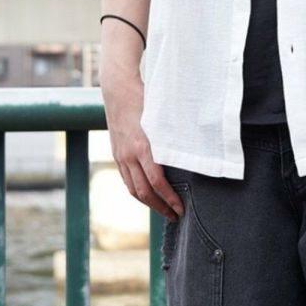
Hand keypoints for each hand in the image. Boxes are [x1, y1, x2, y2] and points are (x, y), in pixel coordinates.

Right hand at [104, 82, 184, 220]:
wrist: (117, 88)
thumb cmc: (145, 99)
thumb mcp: (162, 119)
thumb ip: (171, 139)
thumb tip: (189, 157)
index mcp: (142, 147)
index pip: (157, 182)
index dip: (169, 199)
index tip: (181, 209)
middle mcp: (128, 155)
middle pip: (144, 191)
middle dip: (160, 207)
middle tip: (175, 217)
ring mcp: (120, 155)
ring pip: (133, 189)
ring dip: (148, 203)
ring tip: (163, 210)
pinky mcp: (116, 154)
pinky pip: (126, 179)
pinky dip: (137, 191)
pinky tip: (148, 195)